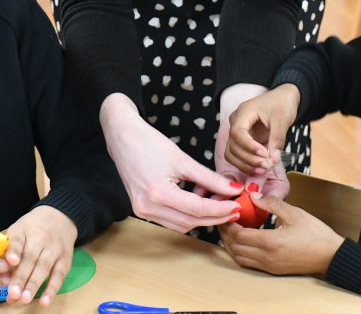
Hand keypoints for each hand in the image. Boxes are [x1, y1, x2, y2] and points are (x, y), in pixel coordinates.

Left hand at [3, 206, 76, 306]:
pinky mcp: (64, 260)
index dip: (14, 251)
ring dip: (33, 285)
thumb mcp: (17, 229)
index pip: (18, 240)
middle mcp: (40, 238)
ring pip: (43, 267)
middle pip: (30, 258)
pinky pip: (58, 276)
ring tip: (24, 299)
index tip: (10, 261)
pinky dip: (51, 290)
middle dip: (21, 277)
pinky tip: (44, 302)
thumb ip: (5, 247)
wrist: (59, 217)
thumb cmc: (31, 229)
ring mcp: (54, 249)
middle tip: (12, 293)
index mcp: (23, 230)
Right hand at [100, 94, 240, 232]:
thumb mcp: (183, 159)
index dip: (221, 209)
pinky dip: (187, 213)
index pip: (197, 209)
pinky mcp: (141, 209)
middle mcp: (147, 208)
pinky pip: (170, 219)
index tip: (238, 205)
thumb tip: (233, 190)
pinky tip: (198, 197)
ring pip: (181, 224)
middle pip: (190, 222)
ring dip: (201, 216)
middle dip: (215, 216)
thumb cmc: (149, 143)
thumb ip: (210, 178)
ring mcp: (142, 211)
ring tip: (217, 199)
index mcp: (158, 193)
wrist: (122, 137)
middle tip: (234, 208)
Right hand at [212, 97, 289, 201]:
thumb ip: (277, 139)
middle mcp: (236, 122)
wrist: (282, 98)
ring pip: (231, 153)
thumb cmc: (281, 104)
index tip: (264, 153)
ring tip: (263, 169)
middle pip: (233, 146)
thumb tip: (273, 159)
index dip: (249, 146)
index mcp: (244, 112)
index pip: (237, 133)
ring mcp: (237, 132)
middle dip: (249, 159)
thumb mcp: (282, 119)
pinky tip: (259, 169)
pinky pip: (237, 156)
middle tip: (268, 165)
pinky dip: (246, 164)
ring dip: (245, 164)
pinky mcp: (242, 141)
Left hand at [218, 193, 343, 275]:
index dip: (229, 224)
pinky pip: (249, 263)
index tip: (228, 211)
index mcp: (271, 242)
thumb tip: (254, 196)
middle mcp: (266, 257)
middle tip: (224, 219)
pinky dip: (240, 252)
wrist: (331, 256)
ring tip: (231, 229)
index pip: (239, 235)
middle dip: (226, 233)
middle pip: (235, 248)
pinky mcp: (272, 269)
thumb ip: (272, 204)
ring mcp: (269, 266)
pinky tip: (244, 240)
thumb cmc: (315, 234)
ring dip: (231, 244)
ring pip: (239, 258)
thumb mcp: (294, 213)